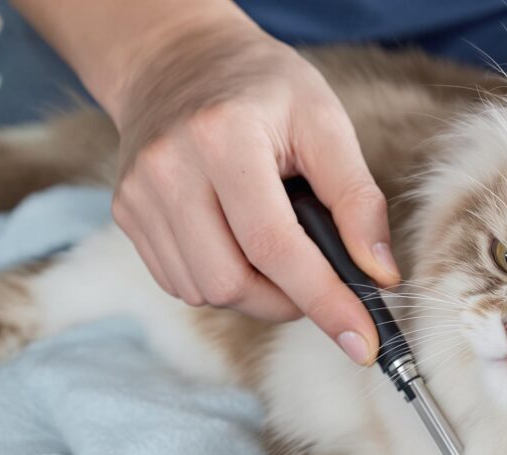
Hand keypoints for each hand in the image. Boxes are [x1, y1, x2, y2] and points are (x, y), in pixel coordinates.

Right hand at [109, 15, 397, 363]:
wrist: (177, 59)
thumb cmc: (264, 89)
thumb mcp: (325, 121)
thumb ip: (357, 199)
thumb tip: (380, 276)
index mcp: (222, 138)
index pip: (275, 246)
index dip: (324, 301)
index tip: (363, 343)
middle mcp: (168, 169)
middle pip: (232, 284)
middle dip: (288, 301)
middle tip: (318, 278)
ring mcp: (138, 196)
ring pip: (205, 293)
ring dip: (255, 295)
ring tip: (278, 254)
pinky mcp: (127, 215)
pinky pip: (181, 284)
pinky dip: (221, 284)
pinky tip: (239, 247)